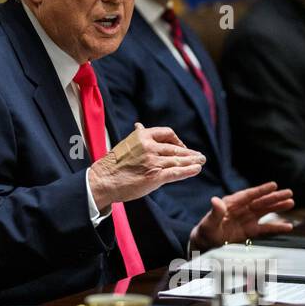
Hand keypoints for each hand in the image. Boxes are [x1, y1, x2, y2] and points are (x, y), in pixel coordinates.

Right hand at [87, 123, 205, 207]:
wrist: (103, 179)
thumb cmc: (114, 163)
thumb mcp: (126, 144)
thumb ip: (137, 136)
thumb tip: (140, 125)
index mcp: (142, 136)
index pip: (167, 133)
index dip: (177, 140)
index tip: (181, 146)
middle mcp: (149, 147)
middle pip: (175, 148)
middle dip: (189, 153)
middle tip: (199, 156)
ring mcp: (153, 162)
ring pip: (178, 160)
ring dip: (193, 161)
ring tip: (201, 161)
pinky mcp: (155, 176)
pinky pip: (176, 172)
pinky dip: (188, 171)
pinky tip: (196, 169)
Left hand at [190, 182, 294, 251]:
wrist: (205, 243)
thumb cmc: (205, 230)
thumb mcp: (209, 222)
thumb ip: (215, 212)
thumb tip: (215, 200)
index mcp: (232, 204)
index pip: (249, 195)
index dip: (261, 190)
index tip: (273, 185)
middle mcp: (241, 209)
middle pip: (260, 202)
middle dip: (274, 198)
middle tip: (289, 192)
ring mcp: (247, 219)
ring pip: (265, 212)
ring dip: (277, 207)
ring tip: (291, 203)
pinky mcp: (250, 231)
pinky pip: (265, 228)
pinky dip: (276, 227)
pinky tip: (288, 226)